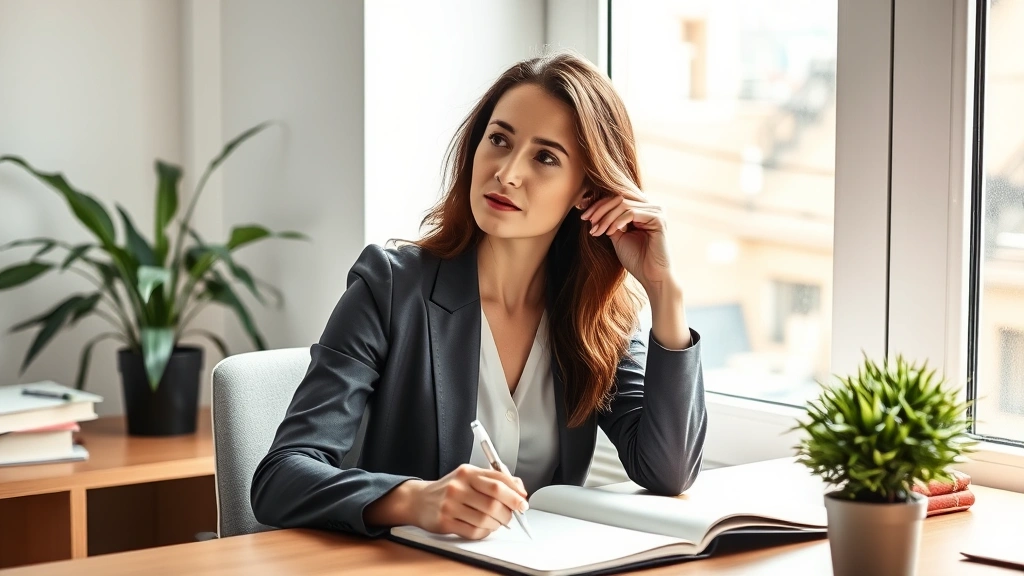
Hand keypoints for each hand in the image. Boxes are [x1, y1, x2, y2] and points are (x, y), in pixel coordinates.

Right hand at [412, 464, 528, 539]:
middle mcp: (459, 486)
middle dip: (509, 512)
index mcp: (467, 472)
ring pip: (485, 519)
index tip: (523, 502)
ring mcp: (451, 505)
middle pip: (494, 502)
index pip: (498, 481)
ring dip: (497, 524)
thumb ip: (493, 479)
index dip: (515, 493)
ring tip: (496, 522)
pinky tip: (483, 528)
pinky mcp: (445, 522)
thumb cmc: (449, 488)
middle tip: (512, 515)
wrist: (418, 500)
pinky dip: (484, 532)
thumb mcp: (469, 476)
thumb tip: (519, 488)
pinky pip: (473, 531)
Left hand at [580, 195, 674, 289]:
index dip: (598, 205)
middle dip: (599, 209)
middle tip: (587, 221)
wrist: (652, 277)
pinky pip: (631, 213)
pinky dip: (617, 221)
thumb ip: (610, 222)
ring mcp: (656, 211)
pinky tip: (610, 232)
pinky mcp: (658, 218)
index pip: (617, 199)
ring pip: (623, 204)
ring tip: (597, 230)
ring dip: (606, 217)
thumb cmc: (636, 260)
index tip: (583, 216)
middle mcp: (651, 207)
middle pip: (619, 198)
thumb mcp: (618, 237)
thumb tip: (594, 211)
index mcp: (642, 210)